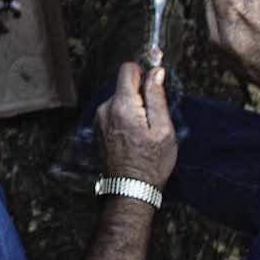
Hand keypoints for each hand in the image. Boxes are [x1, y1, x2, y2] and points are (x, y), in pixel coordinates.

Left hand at [96, 61, 176, 185]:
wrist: (130, 189)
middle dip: (140, 96)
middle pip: (123, 86)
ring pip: (119, 100)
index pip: (127, 70)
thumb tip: (155, 71)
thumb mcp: (163, 129)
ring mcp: (98, 119)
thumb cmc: (152, 162)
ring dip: (132, 109)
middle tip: (153, 120)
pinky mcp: (97, 128)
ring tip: (143, 133)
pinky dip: (124, 119)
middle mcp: (105, 108)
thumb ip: (156, 97)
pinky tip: (133, 138)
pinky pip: (113, 113)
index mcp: (122, 106)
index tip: (154, 86)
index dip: (143, 73)